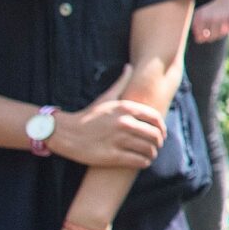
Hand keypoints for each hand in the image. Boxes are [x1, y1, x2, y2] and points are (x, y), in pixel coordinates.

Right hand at [50, 66, 165, 166]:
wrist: (65, 133)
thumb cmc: (89, 116)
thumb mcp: (106, 97)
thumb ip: (121, 82)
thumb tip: (130, 66)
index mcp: (125, 108)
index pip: (156, 119)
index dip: (162, 128)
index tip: (161, 134)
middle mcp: (124, 123)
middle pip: (154, 136)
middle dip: (158, 143)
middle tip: (156, 147)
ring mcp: (118, 140)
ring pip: (148, 149)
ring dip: (152, 154)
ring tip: (150, 155)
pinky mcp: (113, 156)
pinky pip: (138, 161)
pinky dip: (144, 162)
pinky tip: (142, 162)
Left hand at [192, 0, 228, 42]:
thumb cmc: (207, 0)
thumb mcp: (198, 8)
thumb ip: (198, 22)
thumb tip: (200, 37)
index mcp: (200, 16)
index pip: (200, 35)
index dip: (200, 39)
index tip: (200, 39)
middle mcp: (210, 18)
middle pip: (210, 36)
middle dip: (208, 38)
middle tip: (207, 38)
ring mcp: (221, 17)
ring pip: (219, 34)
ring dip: (217, 35)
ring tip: (214, 34)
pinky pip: (228, 29)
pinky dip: (225, 30)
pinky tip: (222, 28)